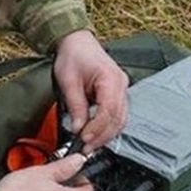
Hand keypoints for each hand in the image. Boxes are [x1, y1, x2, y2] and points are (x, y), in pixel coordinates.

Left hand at [53, 29, 129, 151]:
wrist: (77, 42)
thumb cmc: (73, 56)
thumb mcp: (68, 82)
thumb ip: (76, 106)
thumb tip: (78, 128)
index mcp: (110, 78)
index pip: (108, 110)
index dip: (97, 128)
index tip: (84, 139)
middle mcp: (121, 84)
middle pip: (118, 118)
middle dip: (102, 136)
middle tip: (86, 148)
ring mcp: (121, 88)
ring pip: (120, 119)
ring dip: (106, 134)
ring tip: (90, 144)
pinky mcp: (117, 93)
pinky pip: (117, 114)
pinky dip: (108, 126)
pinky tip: (96, 134)